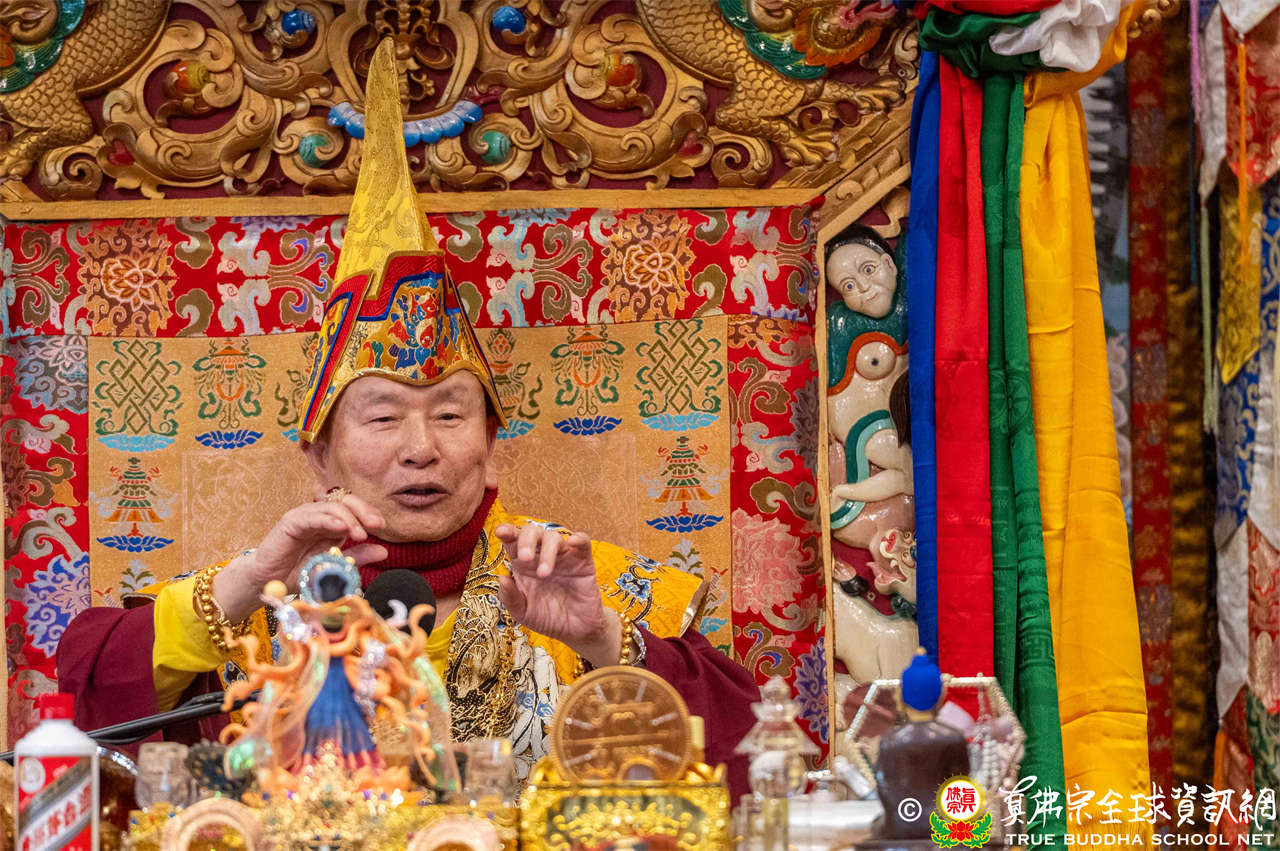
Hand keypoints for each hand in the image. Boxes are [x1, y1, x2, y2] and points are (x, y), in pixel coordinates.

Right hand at [213, 493, 387, 622]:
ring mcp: (304, 517)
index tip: (382, 527)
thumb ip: (356, 557)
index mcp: (331, 525)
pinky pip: (313, 516)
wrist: (266, 583)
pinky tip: (342, 528)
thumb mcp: (333, 567)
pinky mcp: (290, 522)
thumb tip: (383, 551)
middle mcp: (319, 517)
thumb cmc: (298, 574)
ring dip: (350, 519)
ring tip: (361, 534)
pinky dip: (329, 520)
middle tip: (377, 525)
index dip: (369, 514)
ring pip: (332, 507)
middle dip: (364, 511)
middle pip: (346, 502)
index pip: (354, 509)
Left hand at [494, 522, 620, 668]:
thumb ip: (510, 597)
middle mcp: (541, 555)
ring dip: (547, 552)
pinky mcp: (582, 561)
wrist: (573, 631)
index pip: (513, 541)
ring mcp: (563, 556)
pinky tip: (572, 542)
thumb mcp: (522, 612)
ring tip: (544, 574)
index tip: (500, 532)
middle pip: (532, 532)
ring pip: (554, 537)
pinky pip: (583, 542)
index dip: (507, 532)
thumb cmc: (546, 617)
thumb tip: (501, 577)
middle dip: (526, 540)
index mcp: (523, 564)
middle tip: (525, 558)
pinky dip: (578, 539)